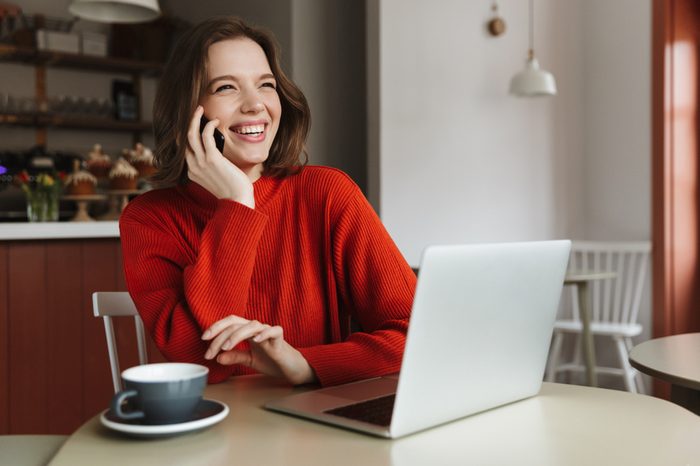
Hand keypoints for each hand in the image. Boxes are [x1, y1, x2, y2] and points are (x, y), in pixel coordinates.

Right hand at [186, 106, 254, 206]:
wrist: (238, 201)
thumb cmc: (232, 189)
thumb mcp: (216, 177)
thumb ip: (212, 165)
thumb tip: (215, 151)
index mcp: (192, 172)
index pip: (185, 148)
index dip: (189, 133)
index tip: (196, 122)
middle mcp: (193, 167)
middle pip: (184, 139)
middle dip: (189, 122)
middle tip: (197, 111)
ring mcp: (201, 163)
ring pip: (191, 135)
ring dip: (195, 119)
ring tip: (201, 109)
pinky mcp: (212, 159)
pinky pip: (205, 136)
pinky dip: (209, 125)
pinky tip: (215, 121)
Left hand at [202, 315, 316, 384]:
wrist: (290, 368)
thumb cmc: (272, 360)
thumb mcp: (249, 360)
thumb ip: (235, 356)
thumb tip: (218, 357)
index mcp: (248, 332)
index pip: (230, 323)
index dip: (216, 327)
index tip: (204, 339)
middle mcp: (257, 329)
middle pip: (236, 324)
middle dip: (220, 336)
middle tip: (209, 352)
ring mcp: (268, 332)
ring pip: (252, 325)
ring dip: (236, 335)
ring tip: (226, 346)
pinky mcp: (280, 339)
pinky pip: (273, 331)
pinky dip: (264, 333)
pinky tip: (256, 340)